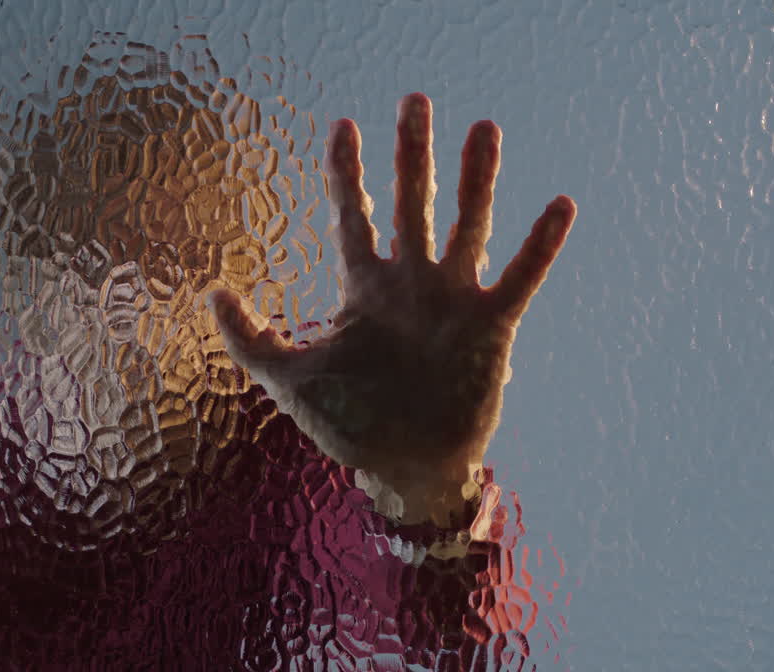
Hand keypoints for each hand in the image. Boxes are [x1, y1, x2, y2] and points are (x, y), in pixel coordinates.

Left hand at [209, 93, 575, 526]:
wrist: (407, 470)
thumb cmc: (350, 425)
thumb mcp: (291, 381)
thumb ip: (251, 339)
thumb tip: (212, 291)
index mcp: (366, 289)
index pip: (356, 216)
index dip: (348, 172)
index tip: (343, 124)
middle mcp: (411, 284)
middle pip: (412, 204)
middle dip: (412, 154)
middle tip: (414, 100)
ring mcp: (453, 301)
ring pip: (468, 225)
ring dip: (477, 179)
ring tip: (484, 128)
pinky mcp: (491, 326)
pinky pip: (519, 277)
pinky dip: (540, 244)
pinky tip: (560, 205)